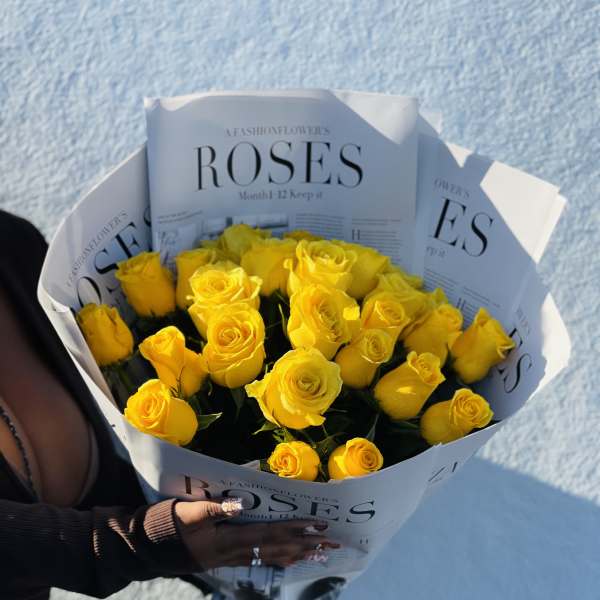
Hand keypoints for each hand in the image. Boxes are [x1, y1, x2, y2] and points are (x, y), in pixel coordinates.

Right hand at [174, 498, 339, 569]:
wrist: (156, 546)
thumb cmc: (174, 525)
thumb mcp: (193, 513)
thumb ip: (217, 508)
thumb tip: (241, 503)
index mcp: (232, 539)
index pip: (271, 534)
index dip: (295, 529)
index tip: (316, 526)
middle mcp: (238, 552)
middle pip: (278, 549)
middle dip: (306, 545)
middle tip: (331, 543)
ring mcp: (235, 559)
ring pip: (273, 558)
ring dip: (299, 555)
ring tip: (320, 554)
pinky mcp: (230, 559)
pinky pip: (262, 562)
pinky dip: (280, 561)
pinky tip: (290, 561)